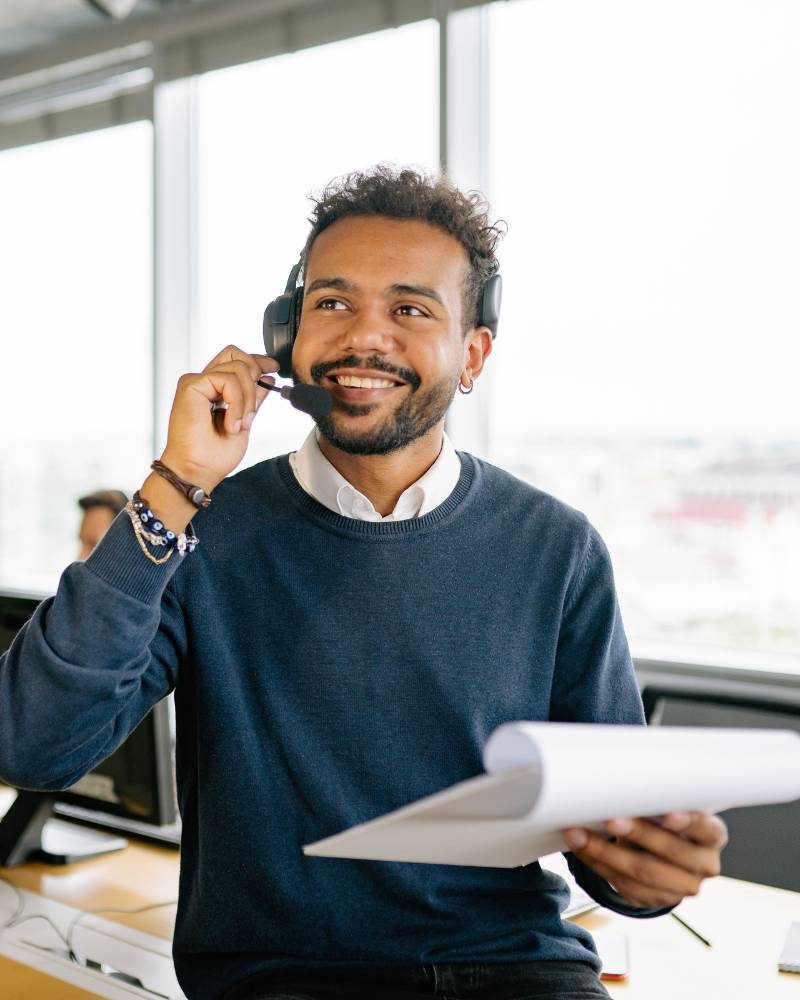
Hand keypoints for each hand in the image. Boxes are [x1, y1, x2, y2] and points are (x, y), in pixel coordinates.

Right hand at [160, 346, 278, 491]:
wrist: (198, 471)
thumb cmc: (214, 455)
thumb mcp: (245, 421)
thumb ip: (253, 398)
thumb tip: (267, 376)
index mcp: (213, 390)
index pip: (236, 360)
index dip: (257, 360)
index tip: (274, 369)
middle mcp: (203, 382)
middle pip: (235, 353)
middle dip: (254, 374)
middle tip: (253, 406)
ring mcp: (195, 382)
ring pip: (237, 367)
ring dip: (247, 399)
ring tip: (239, 425)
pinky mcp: (191, 385)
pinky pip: (228, 380)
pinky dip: (237, 403)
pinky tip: (231, 424)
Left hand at [563, 811, 727, 908]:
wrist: (664, 851)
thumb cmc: (665, 818)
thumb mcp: (669, 806)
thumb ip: (658, 800)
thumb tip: (622, 784)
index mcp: (713, 835)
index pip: (706, 829)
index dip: (688, 823)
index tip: (668, 814)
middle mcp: (705, 864)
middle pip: (671, 852)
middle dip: (638, 834)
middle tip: (611, 820)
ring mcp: (683, 887)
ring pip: (643, 872)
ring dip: (606, 853)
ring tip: (579, 835)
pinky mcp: (657, 899)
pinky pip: (625, 884)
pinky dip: (600, 865)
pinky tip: (583, 849)